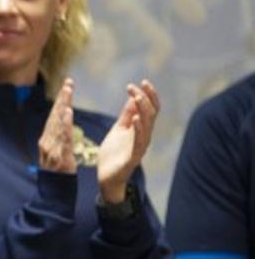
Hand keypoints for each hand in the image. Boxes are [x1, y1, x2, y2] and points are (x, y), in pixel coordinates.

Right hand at [37, 78, 75, 173]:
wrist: (52, 196)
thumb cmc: (56, 176)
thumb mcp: (55, 155)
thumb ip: (56, 140)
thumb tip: (60, 127)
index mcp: (46, 140)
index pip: (54, 116)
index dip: (60, 100)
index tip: (67, 86)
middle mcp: (46, 142)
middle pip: (54, 116)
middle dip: (62, 98)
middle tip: (69, 83)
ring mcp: (51, 149)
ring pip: (57, 124)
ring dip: (62, 106)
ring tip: (68, 92)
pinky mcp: (59, 156)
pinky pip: (62, 138)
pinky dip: (64, 124)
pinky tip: (67, 113)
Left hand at [97, 80, 159, 202]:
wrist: (107, 177)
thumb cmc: (114, 153)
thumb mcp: (119, 129)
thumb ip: (127, 115)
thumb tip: (134, 96)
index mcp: (141, 129)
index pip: (151, 109)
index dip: (149, 95)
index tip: (143, 81)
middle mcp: (144, 136)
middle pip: (151, 114)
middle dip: (146, 98)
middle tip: (137, 86)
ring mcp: (140, 146)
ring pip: (147, 126)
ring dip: (143, 110)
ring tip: (137, 97)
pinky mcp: (133, 157)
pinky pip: (139, 141)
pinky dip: (138, 129)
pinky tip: (136, 119)